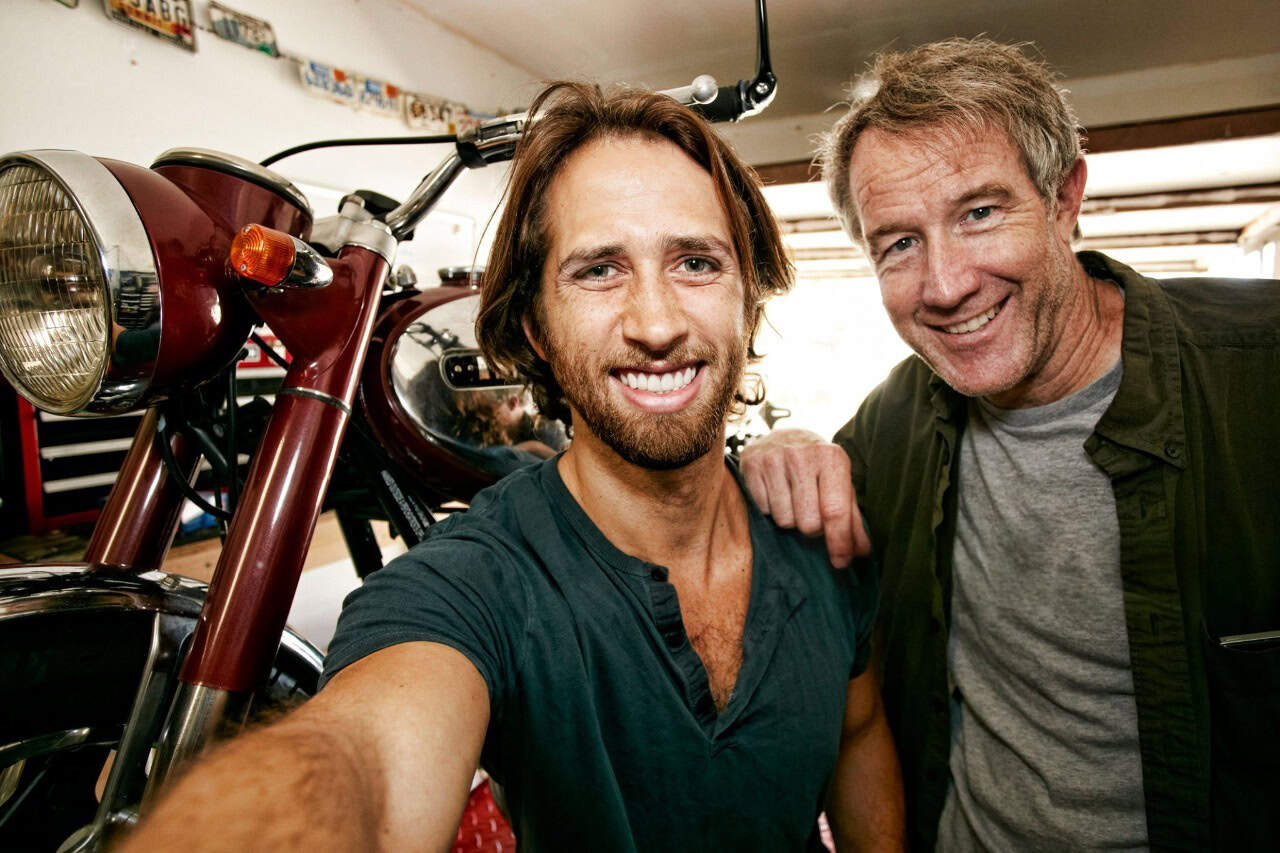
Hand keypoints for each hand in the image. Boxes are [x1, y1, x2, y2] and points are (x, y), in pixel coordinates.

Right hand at [740, 429, 869, 567]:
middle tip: (812, 513)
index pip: (835, 511)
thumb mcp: (840, 485)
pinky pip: (763, 511)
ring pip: (784, 520)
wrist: (784, 438)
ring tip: (793, 500)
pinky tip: (776, 493)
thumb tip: (861, 552)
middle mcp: (802, 455)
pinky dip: (771, 510)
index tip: (841, 562)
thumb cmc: (817, 469)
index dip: (839, 542)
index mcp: (832, 458)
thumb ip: (852, 519)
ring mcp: (773, 459)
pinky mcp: (751, 465)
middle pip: (808, 522)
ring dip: (791, 520)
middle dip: (813, 528)